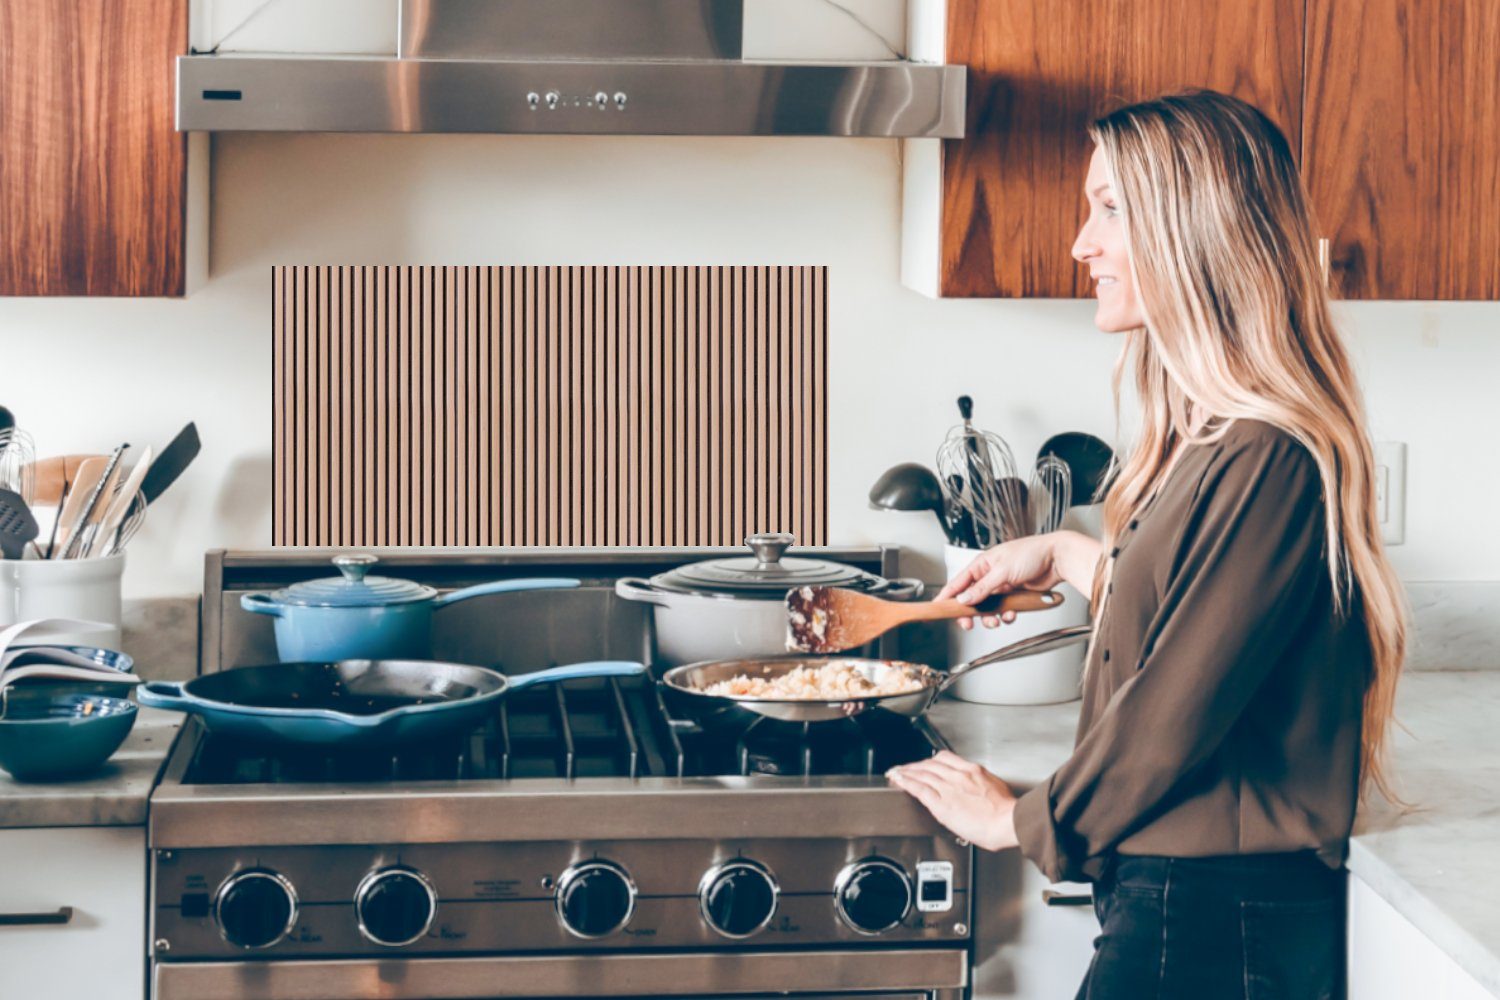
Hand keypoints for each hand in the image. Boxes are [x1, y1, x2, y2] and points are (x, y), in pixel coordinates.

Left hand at [887, 751, 1019, 851]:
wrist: (1007, 822)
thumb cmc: (1006, 811)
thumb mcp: (995, 787)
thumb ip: (980, 784)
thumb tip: (976, 789)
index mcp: (972, 771)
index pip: (944, 758)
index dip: (930, 760)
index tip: (924, 763)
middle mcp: (958, 776)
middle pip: (930, 764)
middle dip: (915, 766)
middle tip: (905, 768)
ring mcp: (949, 788)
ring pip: (922, 774)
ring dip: (906, 772)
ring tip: (896, 773)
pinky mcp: (942, 804)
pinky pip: (919, 789)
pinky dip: (906, 783)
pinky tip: (899, 781)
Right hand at [937, 534, 1063, 630]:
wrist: (1057, 559)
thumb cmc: (1032, 553)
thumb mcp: (1003, 571)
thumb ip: (983, 588)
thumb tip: (965, 599)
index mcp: (982, 564)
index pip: (958, 582)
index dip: (947, 595)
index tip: (937, 607)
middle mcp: (990, 575)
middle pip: (971, 599)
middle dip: (970, 613)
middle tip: (968, 623)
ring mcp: (1002, 586)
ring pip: (987, 608)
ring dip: (990, 617)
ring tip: (996, 620)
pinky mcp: (1014, 595)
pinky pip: (1003, 610)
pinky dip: (1006, 615)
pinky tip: (1012, 614)